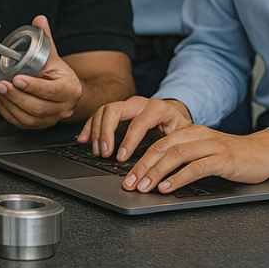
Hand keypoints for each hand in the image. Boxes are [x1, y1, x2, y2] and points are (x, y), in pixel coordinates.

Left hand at [0, 15, 80, 128]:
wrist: (65, 93)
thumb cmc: (59, 75)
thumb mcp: (53, 56)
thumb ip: (45, 39)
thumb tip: (39, 20)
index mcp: (68, 89)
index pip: (51, 90)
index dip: (33, 86)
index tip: (17, 78)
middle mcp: (62, 108)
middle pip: (38, 107)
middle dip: (17, 96)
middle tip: (2, 84)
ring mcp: (49, 119)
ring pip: (28, 118)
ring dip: (9, 104)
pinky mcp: (37, 125)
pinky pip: (19, 122)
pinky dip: (5, 110)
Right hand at [77, 95, 192, 160]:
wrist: (176, 115)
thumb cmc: (180, 128)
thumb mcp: (184, 136)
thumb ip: (175, 146)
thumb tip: (164, 165)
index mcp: (157, 108)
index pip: (139, 122)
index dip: (128, 140)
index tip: (121, 157)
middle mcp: (139, 103)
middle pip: (115, 110)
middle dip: (106, 132)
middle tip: (104, 153)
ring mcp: (126, 104)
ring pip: (104, 111)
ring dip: (96, 131)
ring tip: (97, 151)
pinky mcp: (118, 109)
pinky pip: (99, 114)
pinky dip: (89, 127)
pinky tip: (84, 140)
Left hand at [120, 127, 268, 193]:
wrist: (263, 153)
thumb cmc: (231, 157)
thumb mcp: (202, 153)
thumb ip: (181, 159)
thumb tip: (154, 176)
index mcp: (189, 132)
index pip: (158, 144)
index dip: (139, 159)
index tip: (126, 176)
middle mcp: (197, 135)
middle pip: (162, 148)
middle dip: (142, 167)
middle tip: (128, 183)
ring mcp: (211, 146)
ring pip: (176, 156)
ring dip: (156, 172)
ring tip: (143, 187)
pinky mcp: (223, 159)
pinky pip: (196, 167)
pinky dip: (179, 178)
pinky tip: (167, 187)